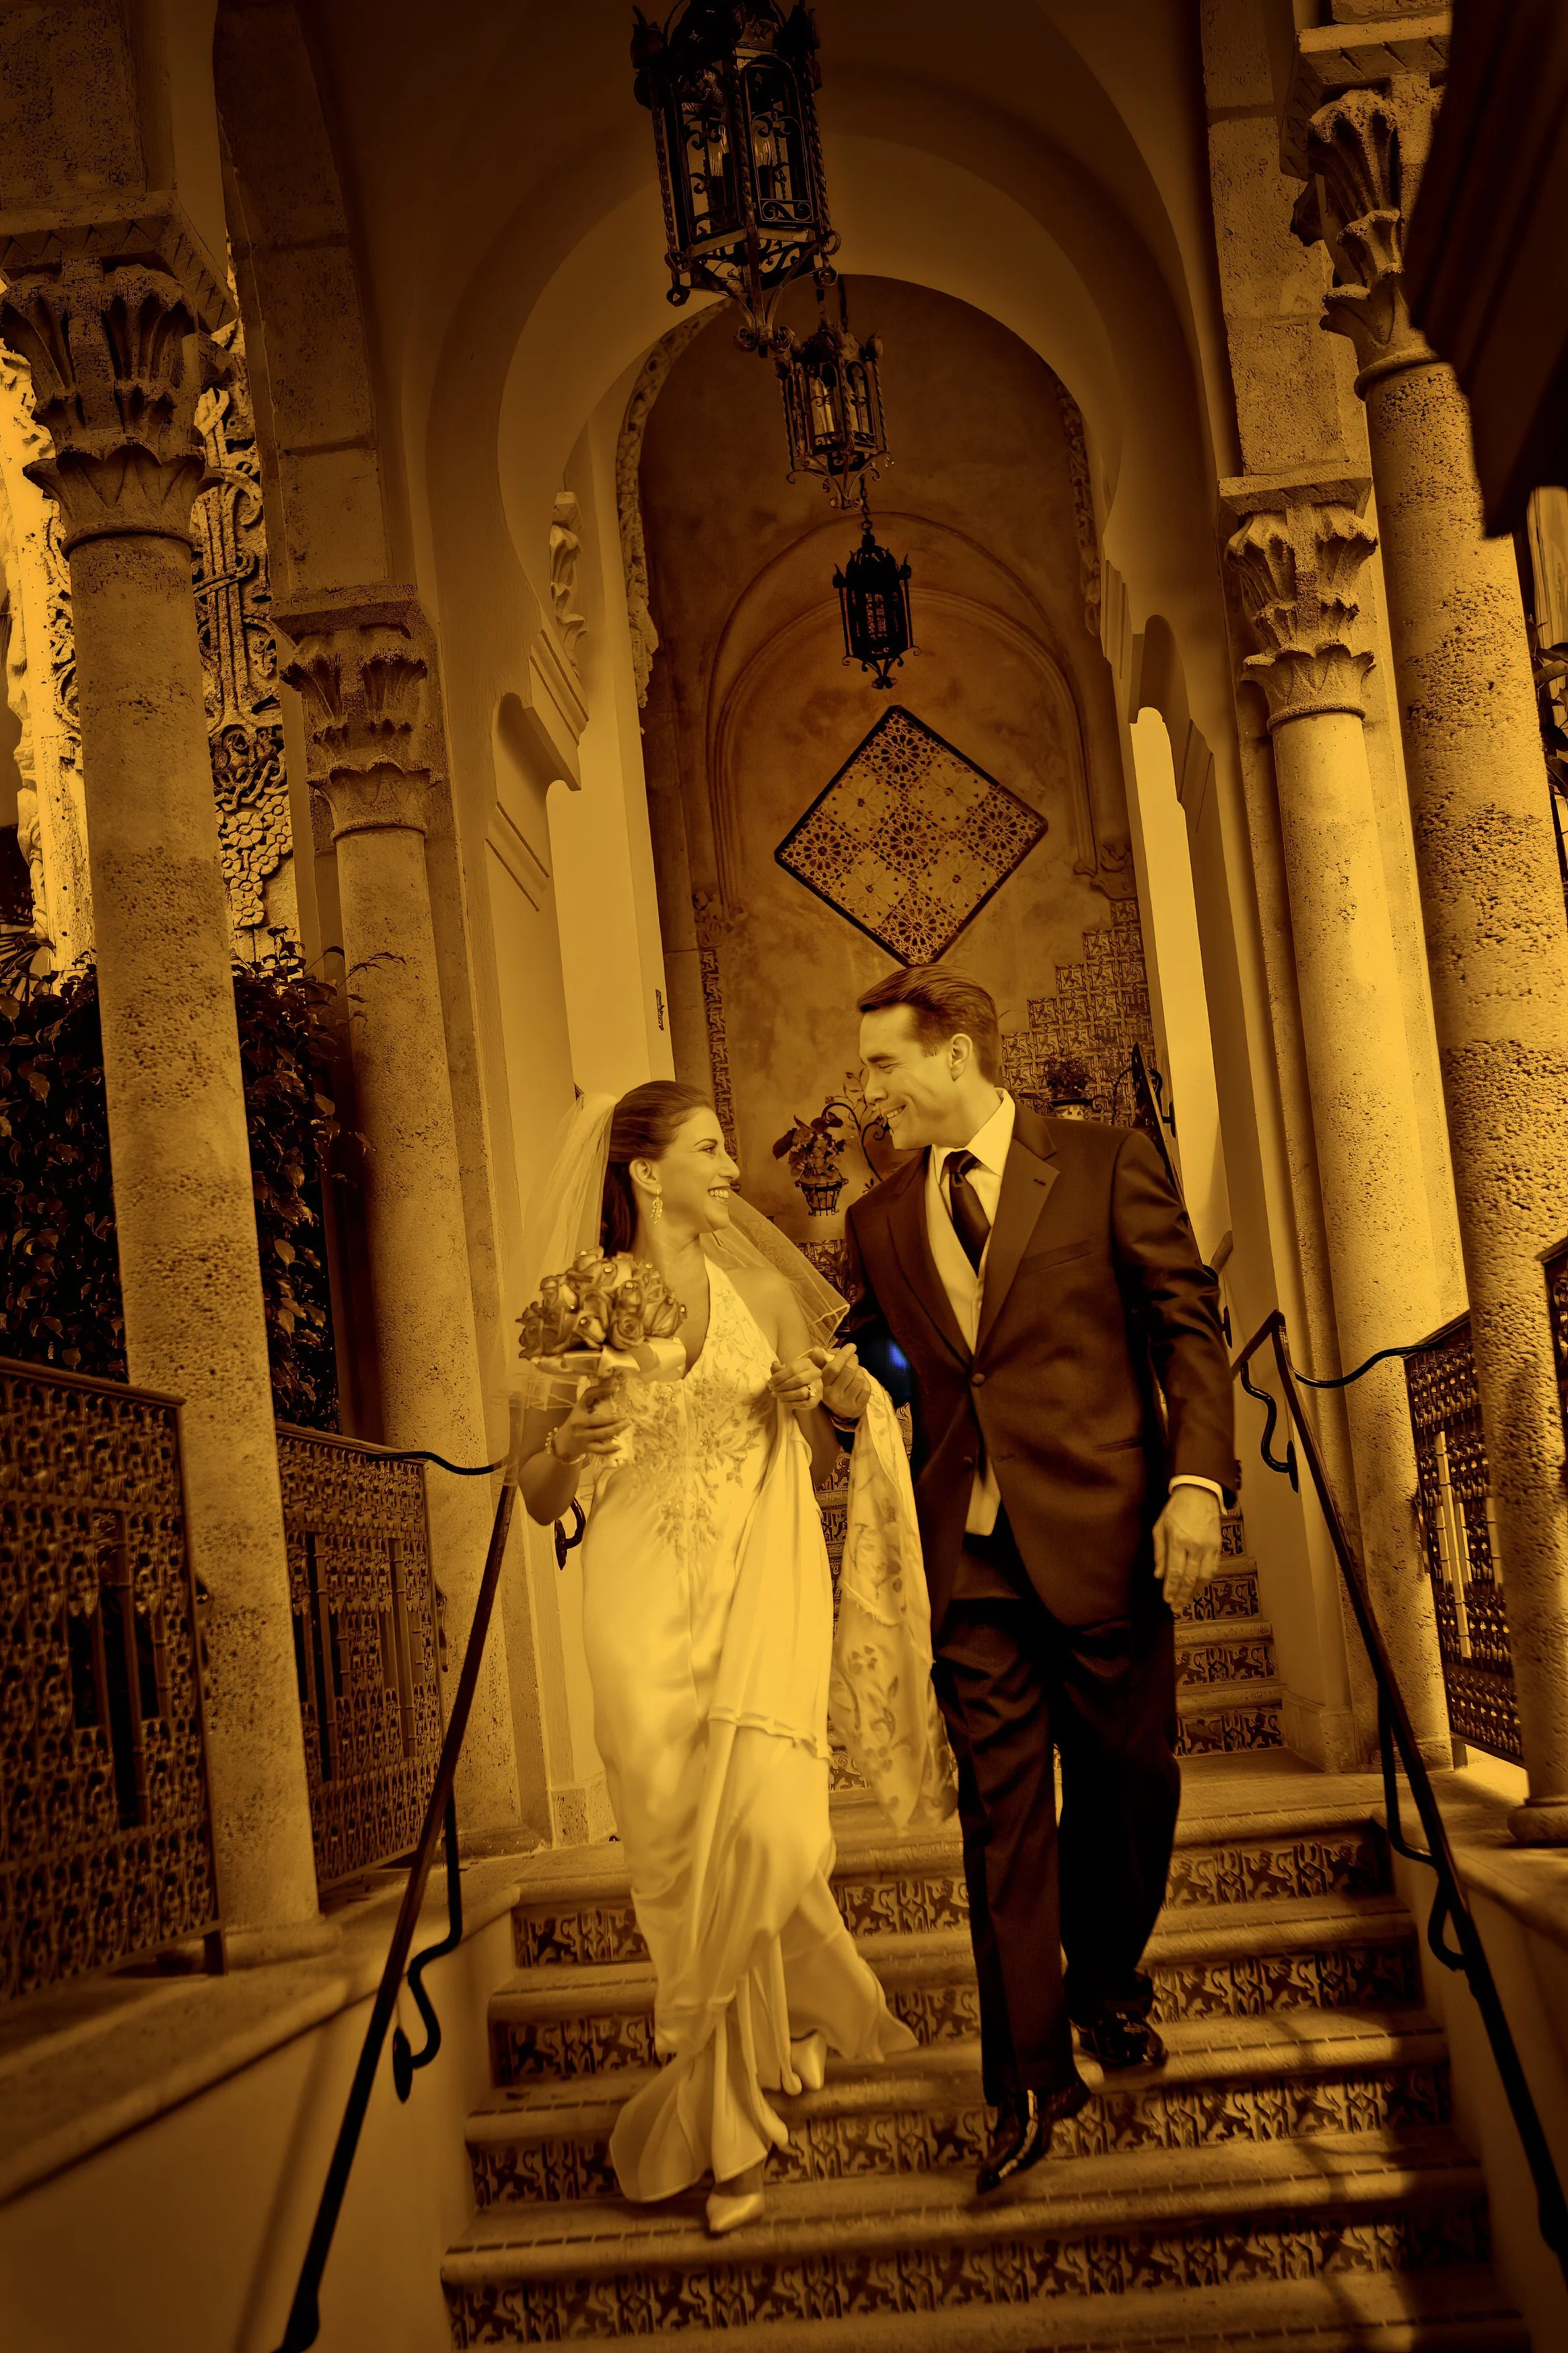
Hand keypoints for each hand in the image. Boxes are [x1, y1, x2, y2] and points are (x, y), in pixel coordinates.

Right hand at [553, 1381, 629, 1462]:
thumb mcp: (579, 1410)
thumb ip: (590, 1400)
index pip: (588, 1397)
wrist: (562, 1443)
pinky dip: (610, 1448)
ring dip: (616, 1429)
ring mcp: (583, 1437)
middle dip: (614, 1418)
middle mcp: (579, 1423)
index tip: (614, 1389)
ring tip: (626, 1425)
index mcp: (578, 1411)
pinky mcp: (586, 1448)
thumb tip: (609, 1387)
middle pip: (599, 1420)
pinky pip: (600, 1449)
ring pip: (602, 1433)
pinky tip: (619, 1446)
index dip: (600, 1391)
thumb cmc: (574, 1423)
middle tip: (626, 1417)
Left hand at [769, 1353, 823, 1411]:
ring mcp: (818, 1386)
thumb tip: (775, 1365)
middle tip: (773, 1390)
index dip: (779, 1377)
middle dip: (782, 1387)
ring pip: (801, 1393)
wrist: (807, 1385)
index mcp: (806, 1363)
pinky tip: (784, 1402)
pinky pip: (804, 1403)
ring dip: (786, 1396)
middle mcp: (815, 1373)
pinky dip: (792, 1403)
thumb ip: (778, 1368)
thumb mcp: (785, 1369)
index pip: (792, 1369)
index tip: (770, 1383)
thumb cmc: (793, 1375)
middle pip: (798, 1380)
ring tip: (777, 1396)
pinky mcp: (817, 1399)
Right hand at [812, 1342, 870, 1420]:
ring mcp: (846, 1403)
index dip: (844, 1355)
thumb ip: (819, 1362)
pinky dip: (865, 1381)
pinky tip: (860, 1381)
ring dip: (860, 1371)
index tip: (852, 1346)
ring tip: (856, 1370)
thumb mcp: (822, 1376)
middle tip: (854, 1358)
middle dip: (854, 1360)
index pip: (834, 1368)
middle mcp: (833, 1396)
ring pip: (859, 1378)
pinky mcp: (858, 1407)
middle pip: (849, 1371)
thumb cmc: (830, 1387)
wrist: (840, 1412)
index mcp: (823, 1387)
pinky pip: (866, 1388)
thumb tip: (817, 1349)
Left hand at [1153, 1483, 1221, 1612]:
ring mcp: (1208, 1547)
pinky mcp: (1218, 1547)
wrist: (1199, 1493)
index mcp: (1178, 1541)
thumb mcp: (1160, 1527)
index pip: (1174, 1572)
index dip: (1171, 1590)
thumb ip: (1159, 1552)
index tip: (1167, 1601)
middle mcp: (1195, 1546)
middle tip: (1176, 1609)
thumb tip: (1159, 1575)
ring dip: (1194, 1592)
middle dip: (1182, 1596)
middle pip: (1189, 1579)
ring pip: (1203, 1577)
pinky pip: (1213, 1569)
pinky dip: (1205, 1581)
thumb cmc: (1175, 1509)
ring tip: (1186, 1602)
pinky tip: (1198, 1588)